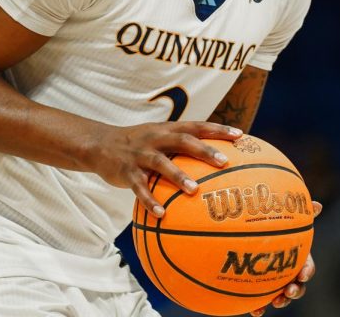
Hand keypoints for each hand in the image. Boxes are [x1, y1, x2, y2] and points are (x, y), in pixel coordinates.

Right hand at [89, 121, 241, 215]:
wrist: (100, 144)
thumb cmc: (139, 144)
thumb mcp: (160, 138)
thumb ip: (183, 146)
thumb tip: (215, 161)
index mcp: (167, 129)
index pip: (196, 125)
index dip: (217, 129)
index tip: (240, 134)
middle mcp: (155, 138)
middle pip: (182, 140)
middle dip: (204, 150)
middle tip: (224, 161)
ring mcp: (140, 154)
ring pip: (161, 163)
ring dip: (178, 176)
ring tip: (194, 190)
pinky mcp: (126, 172)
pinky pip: (139, 187)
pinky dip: (149, 200)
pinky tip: (161, 215)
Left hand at [249, 201, 322, 314]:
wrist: (252, 234)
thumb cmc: (274, 223)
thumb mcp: (287, 217)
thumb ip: (300, 213)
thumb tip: (317, 205)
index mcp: (297, 258)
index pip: (307, 267)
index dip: (307, 271)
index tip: (303, 274)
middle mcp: (289, 272)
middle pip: (297, 285)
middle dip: (295, 291)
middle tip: (289, 291)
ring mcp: (275, 281)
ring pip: (282, 296)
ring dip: (281, 301)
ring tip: (275, 303)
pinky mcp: (260, 288)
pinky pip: (262, 301)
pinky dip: (259, 308)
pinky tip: (254, 312)